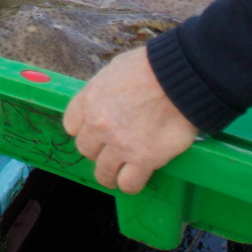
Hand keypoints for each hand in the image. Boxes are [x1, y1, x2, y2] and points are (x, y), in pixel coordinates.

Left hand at [62, 47, 197, 193]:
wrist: (179, 78)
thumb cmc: (151, 67)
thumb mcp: (115, 70)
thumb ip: (104, 89)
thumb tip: (107, 98)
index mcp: (89, 100)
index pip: (71, 126)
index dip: (84, 130)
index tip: (95, 133)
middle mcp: (99, 124)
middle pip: (86, 150)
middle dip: (98, 151)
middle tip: (112, 150)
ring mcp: (119, 144)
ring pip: (103, 172)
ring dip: (110, 175)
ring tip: (120, 173)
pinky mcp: (143, 159)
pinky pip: (128, 184)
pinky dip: (130, 184)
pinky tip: (136, 177)